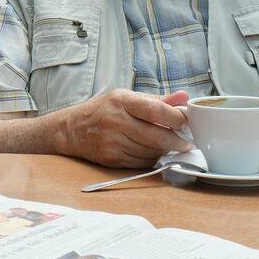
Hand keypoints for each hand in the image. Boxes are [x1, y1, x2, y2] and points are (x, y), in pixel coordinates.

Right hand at [55, 89, 191, 168]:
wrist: (72, 129)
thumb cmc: (103, 111)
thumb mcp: (126, 98)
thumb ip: (157, 100)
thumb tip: (184, 97)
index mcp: (121, 101)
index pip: (156, 110)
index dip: (176, 118)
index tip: (187, 122)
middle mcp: (115, 121)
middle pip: (156, 135)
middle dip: (176, 141)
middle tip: (187, 142)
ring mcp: (112, 141)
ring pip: (150, 151)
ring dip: (163, 150)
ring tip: (164, 144)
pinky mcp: (111, 158)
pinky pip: (140, 162)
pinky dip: (149, 158)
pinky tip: (147, 150)